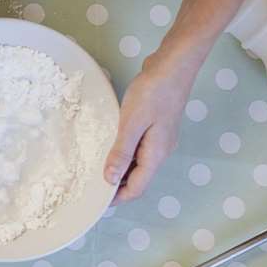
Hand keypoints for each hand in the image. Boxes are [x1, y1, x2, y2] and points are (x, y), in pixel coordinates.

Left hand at [104, 48, 203, 201]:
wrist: (174, 66)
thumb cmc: (154, 92)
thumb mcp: (132, 123)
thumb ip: (121, 152)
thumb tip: (110, 178)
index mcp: (156, 154)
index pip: (138, 187)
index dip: (119, 197)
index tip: (98, 201)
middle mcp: (160, 150)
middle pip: (138, 177)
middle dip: (118, 184)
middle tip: (92, 184)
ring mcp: (160, 138)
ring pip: (138, 162)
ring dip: (120, 166)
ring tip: (97, 166)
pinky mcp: (156, 125)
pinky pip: (138, 146)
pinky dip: (125, 151)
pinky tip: (111, 145)